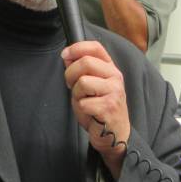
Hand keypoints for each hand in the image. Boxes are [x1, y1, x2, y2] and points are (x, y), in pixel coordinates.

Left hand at [62, 41, 129, 175]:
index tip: (65, 55)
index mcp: (110, 69)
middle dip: (70, 74)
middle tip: (71, 86)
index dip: (77, 48)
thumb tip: (68, 56)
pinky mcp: (108, 107)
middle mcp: (115, 77)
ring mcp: (114, 92)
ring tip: (84, 101)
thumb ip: (81, 70)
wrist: (113, 134)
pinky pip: (83, 102)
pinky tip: (89, 112)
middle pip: (86, 62)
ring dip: (76, 94)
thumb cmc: (100, 109)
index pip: (95, 47)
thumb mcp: (90, 85)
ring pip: (83, 82)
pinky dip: (81, 109)